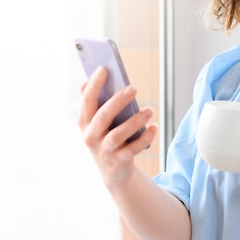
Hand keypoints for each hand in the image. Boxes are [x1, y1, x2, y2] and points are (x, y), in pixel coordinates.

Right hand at [78, 66, 156, 187]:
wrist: (112, 171)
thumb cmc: (106, 137)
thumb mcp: (98, 122)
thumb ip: (94, 103)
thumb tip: (86, 82)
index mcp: (85, 122)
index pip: (87, 101)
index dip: (95, 85)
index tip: (104, 68)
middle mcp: (91, 137)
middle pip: (103, 116)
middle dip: (117, 101)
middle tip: (133, 88)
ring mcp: (104, 150)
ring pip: (118, 134)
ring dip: (135, 121)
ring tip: (149, 109)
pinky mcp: (119, 161)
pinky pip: (133, 149)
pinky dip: (144, 138)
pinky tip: (154, 127)